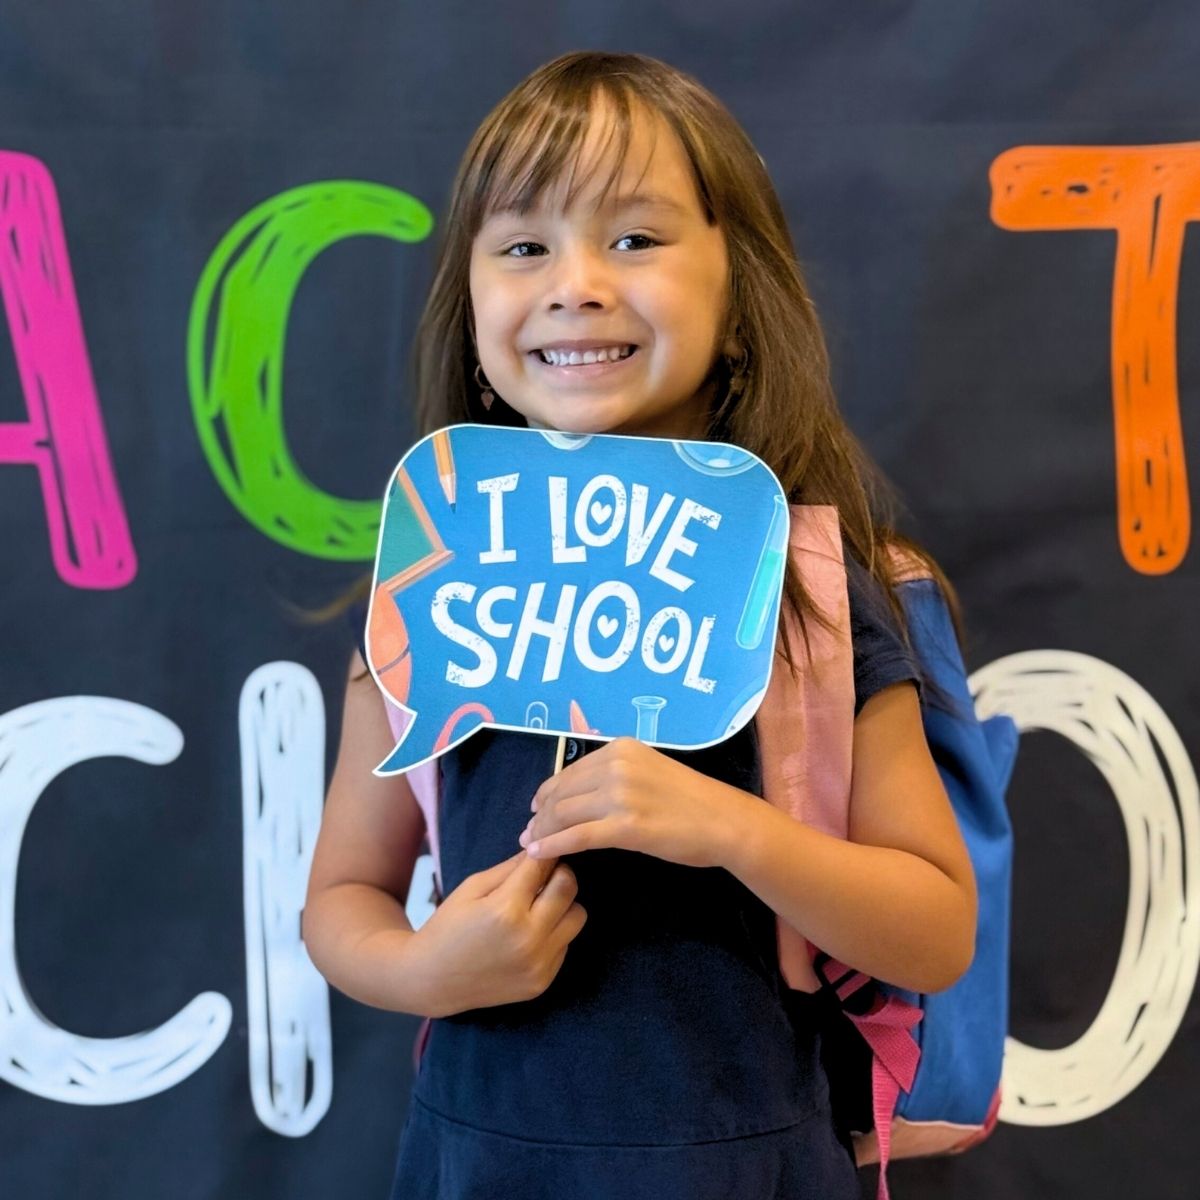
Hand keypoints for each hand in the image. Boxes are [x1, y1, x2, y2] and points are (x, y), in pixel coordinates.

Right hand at [410, 851, 586, 1016]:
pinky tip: (530, 933)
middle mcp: (528, 938)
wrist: (432, 981)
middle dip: (559, 873)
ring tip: (540, 906)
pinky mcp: (543, 982)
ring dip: (563, 905)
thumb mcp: (472, 887)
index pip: (542, 865)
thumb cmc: (448, 926)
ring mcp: (538, 963)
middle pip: (568, 887)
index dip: (543, 853)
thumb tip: (541, 848)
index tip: (543, 848)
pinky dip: (554, 933)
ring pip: (577, 916)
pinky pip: (566, 944)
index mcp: (506, 910)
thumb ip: (510, 868)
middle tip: (543, 875)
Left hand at [519, 737, 749, 867]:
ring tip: (530, 844)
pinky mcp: (626, 826)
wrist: (723, 821)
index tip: (535, 809)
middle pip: (561, 792)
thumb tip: (580, 791)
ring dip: (541, 831)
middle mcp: (617, 766)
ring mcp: (621, 795)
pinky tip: (539, 853)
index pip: (570, 771)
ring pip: (564, 814)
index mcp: (621, 749)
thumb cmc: (691, 800)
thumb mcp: (649, 769)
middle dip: (539, 814)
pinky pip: (577, 836)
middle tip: (528, 832)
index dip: (547, 792)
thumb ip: (617, 773)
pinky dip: (553, 845)